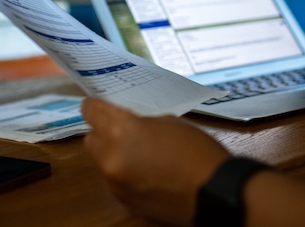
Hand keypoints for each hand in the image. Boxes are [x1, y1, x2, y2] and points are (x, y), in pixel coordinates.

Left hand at [81, 98, 230, 225]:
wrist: (212, 191)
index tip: (98, 103)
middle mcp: (111, 158)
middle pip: (91, 138)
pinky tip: (147, 170)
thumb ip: (144, 121)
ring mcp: (115, 184)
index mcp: (123, 132)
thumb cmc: (197, 150)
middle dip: (103, 130)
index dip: (94, 105)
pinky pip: (114, 179)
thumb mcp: (170, 122)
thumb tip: (132, 123)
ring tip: (141, 150)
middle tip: (123, 126)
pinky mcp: (123, 201)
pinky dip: (124, 171)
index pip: (92, 112)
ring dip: (114, 152)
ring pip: (102, 161)